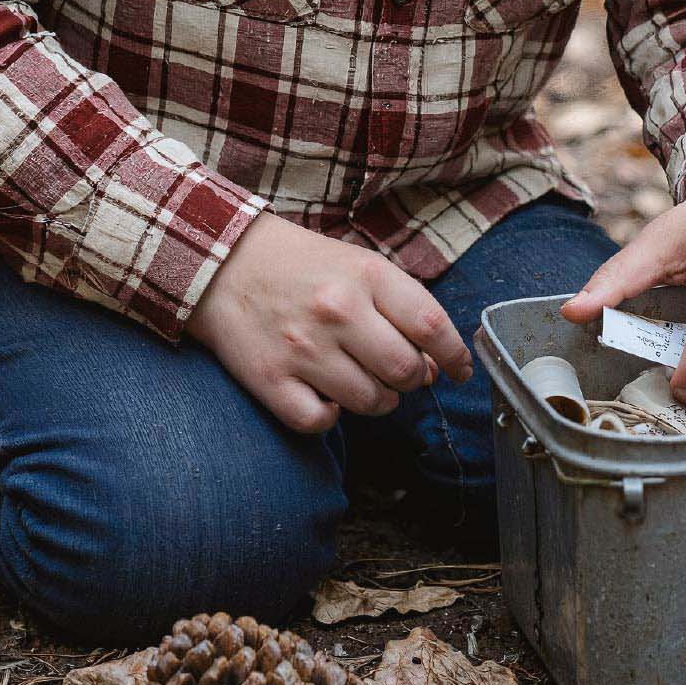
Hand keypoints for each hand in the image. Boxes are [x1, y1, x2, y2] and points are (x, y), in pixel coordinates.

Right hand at [186, 211, 472, 434]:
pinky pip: (319, 421)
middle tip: (401, 375)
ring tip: (363, 381)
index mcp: (366, 276)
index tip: (462, 371)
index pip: (431, 325)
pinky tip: (327, 397)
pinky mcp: (270, 379)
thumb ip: (400, 307)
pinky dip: (330, 417)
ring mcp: (303, 348)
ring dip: (378, 401)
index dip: (455, 355)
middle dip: (413, 381)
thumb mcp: (359, 265)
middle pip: (405, 371)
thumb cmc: (302, 266)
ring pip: (369, 402)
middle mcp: (338, 311)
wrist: (223, 263)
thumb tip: (434, 366)